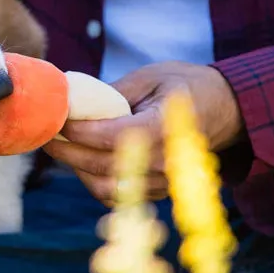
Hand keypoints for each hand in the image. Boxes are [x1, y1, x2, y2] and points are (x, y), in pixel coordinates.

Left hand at [45, 61, 243, 205]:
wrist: (227, 110)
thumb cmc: (187, 87)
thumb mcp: (151, 76)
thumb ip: (113, 92)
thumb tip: (72, 100)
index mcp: (163, 128)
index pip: (110, 137)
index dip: (77, 130)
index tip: (57, 118)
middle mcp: (164, 161)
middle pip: (101, 166)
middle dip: (67, 151)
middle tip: (46, 135)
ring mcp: (163, 181)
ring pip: (106, 188)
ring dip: (77, 171)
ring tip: (61, 148)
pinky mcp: (159, 190)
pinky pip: (120, 195)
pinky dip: (95, 182)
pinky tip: (83, 162)